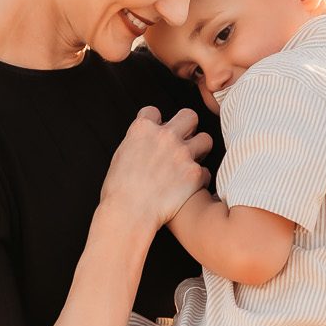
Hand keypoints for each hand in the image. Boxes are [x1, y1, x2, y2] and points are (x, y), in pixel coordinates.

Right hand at [101, 106, 212, 229]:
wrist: (129, 214)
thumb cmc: (119, 192)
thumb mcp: (121, 157)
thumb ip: (137, 143)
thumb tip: (145, 143)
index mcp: (142, 129)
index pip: (154, 111)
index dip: (156, 123)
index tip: (156, 134)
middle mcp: (165, 136)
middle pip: (189, 116)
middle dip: (187, 128)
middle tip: (182, 143)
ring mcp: (182, 153)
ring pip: (206, 139)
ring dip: (199, 150)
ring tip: (189, 163)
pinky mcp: (194, 173)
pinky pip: (205, 171)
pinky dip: (198, 179)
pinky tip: (188, 187)